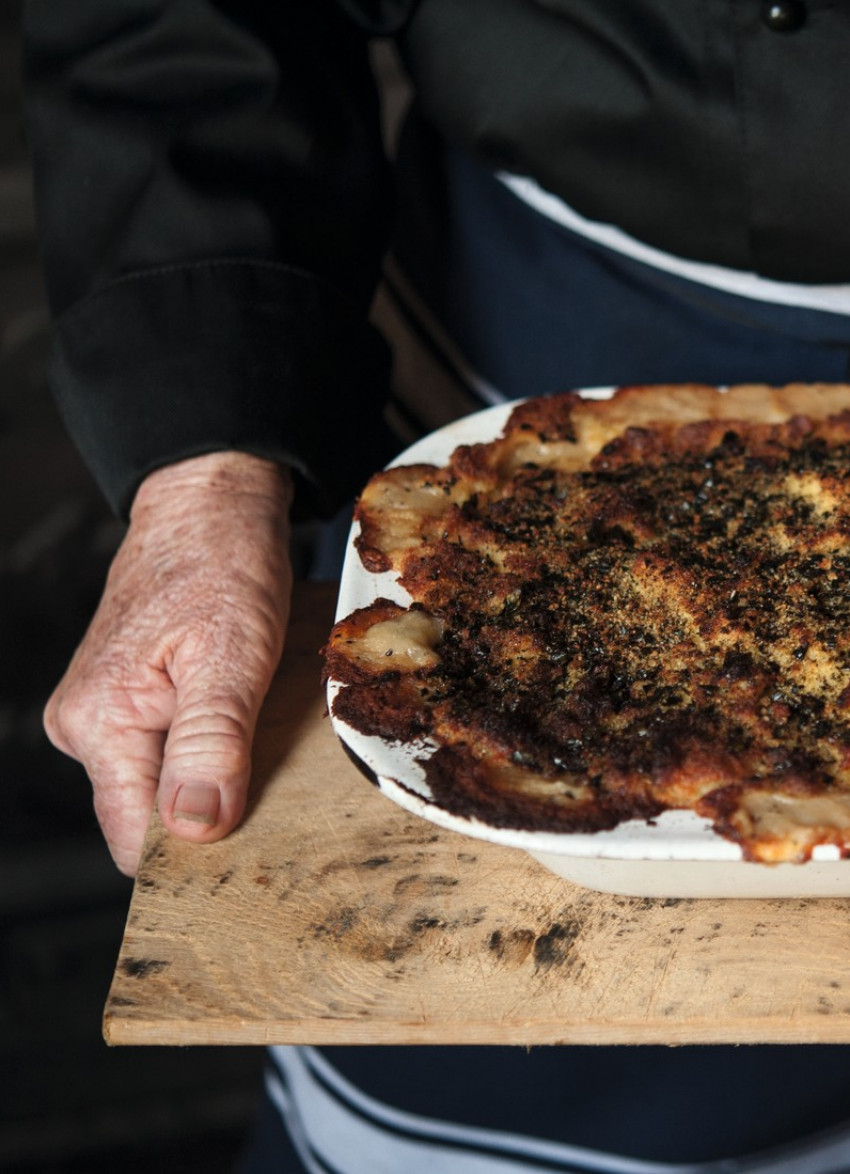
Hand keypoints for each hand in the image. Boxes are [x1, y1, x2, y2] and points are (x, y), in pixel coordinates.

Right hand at [44, 452, 293, 875]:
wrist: (210, 506)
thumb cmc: (222, 564)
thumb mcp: (234, 654)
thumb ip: (212, 744)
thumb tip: (195, 826)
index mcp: (100, 721)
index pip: (135, 838)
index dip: (194, 851)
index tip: (252, 844)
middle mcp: (84, 724)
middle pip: (148, 816)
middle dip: (209, 812)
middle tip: (269, 782)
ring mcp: (100, 712)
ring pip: (160, 785)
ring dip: (212, 778)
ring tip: (255, 736)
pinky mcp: (124, 699)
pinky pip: (164, 752)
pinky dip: (207, 751)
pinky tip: (239, 724)